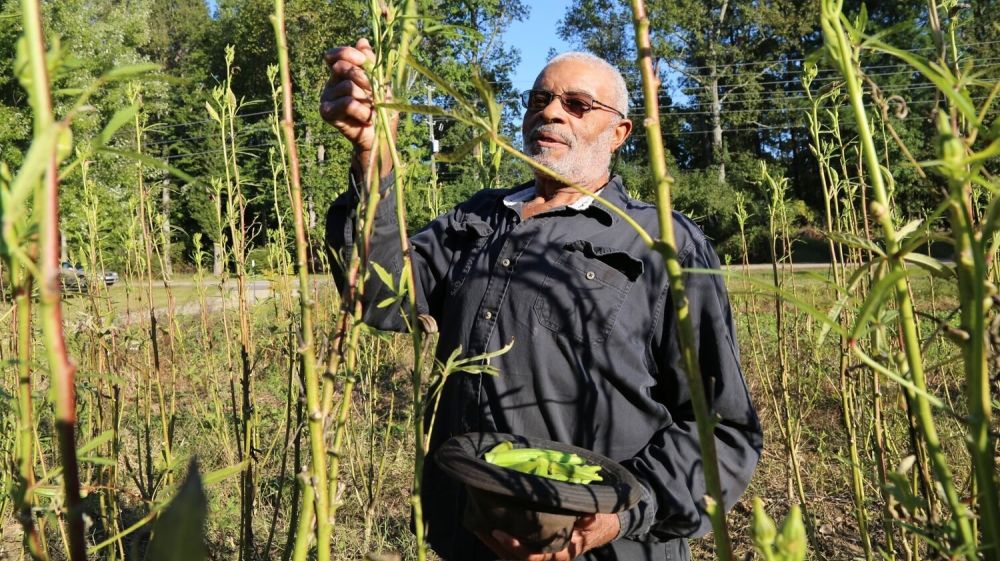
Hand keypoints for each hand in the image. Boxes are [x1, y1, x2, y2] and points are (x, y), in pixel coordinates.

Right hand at [320, 38, 395, 177]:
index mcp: (342, 73)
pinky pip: (347, 104)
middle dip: (364, 79)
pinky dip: (363, 111)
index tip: (364, 61)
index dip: (349, 54)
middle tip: (375, 93)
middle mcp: (331, 83)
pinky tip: (366, 119)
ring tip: (371, 110)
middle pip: (343, 68)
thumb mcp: (380, 82)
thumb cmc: (381, 108)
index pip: (337, 55)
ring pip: (348, 87)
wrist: (379, 136)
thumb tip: (362, 41)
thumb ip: (371, 63)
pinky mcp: (326, 112)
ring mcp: (326, 97)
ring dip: (367, 99)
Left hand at [476, 513, 619, 560]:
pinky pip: (516, 548)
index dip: (516, 547)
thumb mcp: (598, 518)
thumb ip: (591, 519)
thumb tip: (586, 516)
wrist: (602, 527)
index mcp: (561, 552)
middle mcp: (549, 556)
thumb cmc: (598, 521)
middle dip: (498, 545)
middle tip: (482, 528)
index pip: (534, 556)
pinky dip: (501, 540)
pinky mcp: (536, 545)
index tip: (500, 533)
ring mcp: (542, 552)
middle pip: (517, 557)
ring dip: (495, 543)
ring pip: (513, 554)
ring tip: (479, 526)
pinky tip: (488, 527)